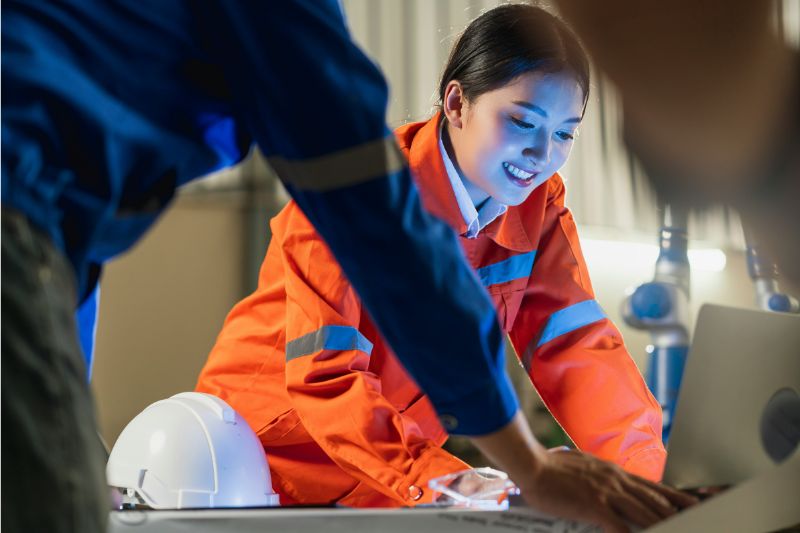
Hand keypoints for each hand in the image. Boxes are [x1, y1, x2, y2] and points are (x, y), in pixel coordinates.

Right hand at [520, 448, 697, 532]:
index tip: (694, 504)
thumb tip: (608, 484)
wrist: (533, 464)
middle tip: (699, 522)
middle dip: (678, 514)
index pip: (652, 486)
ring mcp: (606, 493)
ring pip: (644, 513)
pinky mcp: (594, 505)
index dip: (675, 497)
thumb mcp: (584, 466)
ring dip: (662, 524)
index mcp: (614, 472)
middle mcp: (616, 481)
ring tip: (678, 530)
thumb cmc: (552, 467)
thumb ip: (600, 476)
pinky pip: (619, 527)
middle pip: (654, 501)